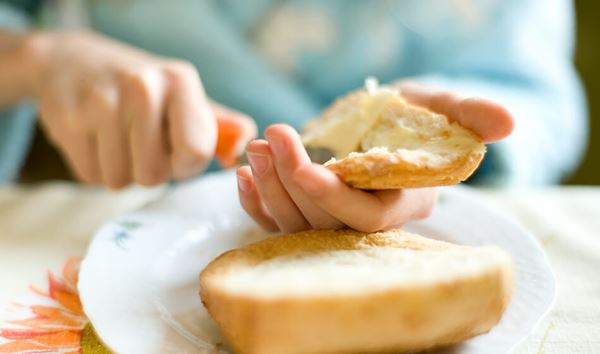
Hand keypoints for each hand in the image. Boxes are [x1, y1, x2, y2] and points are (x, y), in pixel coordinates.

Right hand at [26, 31, 254, 187]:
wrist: (71, 62)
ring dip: (121, 170)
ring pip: (121, 180)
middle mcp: (143, 87)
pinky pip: (91, 176)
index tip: (175, 151)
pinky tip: (94, 138)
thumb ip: (219, 125)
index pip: (196, 152)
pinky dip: (94, 167)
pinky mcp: (68, 121)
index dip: (186, 165)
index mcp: (180, 81)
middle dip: (149, 169)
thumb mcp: (182, 95)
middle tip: (140, 141)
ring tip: (117, 137)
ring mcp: (101, 103)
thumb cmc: (140, 89)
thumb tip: (244, 149)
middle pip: (155, 174)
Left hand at [236, 86, 512, 232]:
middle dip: (291, 184)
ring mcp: (333, 218)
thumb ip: (467, 115)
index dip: (332, 196)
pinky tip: (242, 174)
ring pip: (296, 225)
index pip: (364, 217)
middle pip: (323, 222)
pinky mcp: (309, 211)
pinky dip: (256, 203)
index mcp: (402, 203)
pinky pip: (277, 222)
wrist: (385, 125)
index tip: (302, 165)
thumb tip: (507, 121)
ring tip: (255, 149)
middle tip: (272, 140)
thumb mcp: (441, 109)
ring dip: (270, 188)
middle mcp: (366, 219)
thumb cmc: (414, 118)